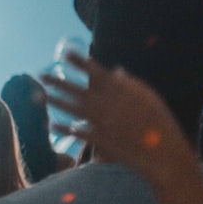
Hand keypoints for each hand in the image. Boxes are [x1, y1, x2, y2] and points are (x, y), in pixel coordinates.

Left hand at [41, 55, 194, 181]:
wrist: (162, 149)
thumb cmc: (160, 120)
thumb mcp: (149, 96)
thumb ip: (130, 83)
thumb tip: (116, 71)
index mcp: (120, 91)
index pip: (94, 71)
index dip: (79, 62)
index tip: (65, 53)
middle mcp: (106, 104)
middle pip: (76, 90)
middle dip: (58, 81)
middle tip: (41, 74)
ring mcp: (101, 122)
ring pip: (72, 109)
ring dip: (55, 101)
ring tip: (39, 95)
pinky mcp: (100, 139)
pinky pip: (78, 132)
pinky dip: (65, 128)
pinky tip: (53, 124)